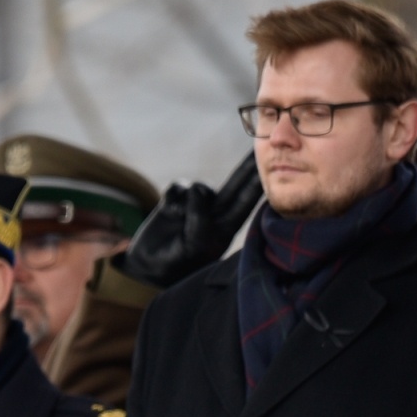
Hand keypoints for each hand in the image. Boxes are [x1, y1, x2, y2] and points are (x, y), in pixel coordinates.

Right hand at [115, 151, 260, 289]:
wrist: (146, 269)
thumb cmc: (176, 263)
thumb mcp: (195, 245)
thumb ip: (200, 217)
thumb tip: (196, 190)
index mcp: (225, 229)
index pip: (245, 202)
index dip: (257, 183)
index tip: (270, 166)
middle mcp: (213, 216)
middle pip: (234, 187)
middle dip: (246, 169)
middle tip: (258, 148)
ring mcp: (193, 208)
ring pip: (199, 188)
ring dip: (191, 197)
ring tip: (179, 218)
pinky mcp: (174, 204)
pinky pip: (178, 188)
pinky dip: (173, 197)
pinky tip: (169, 212)